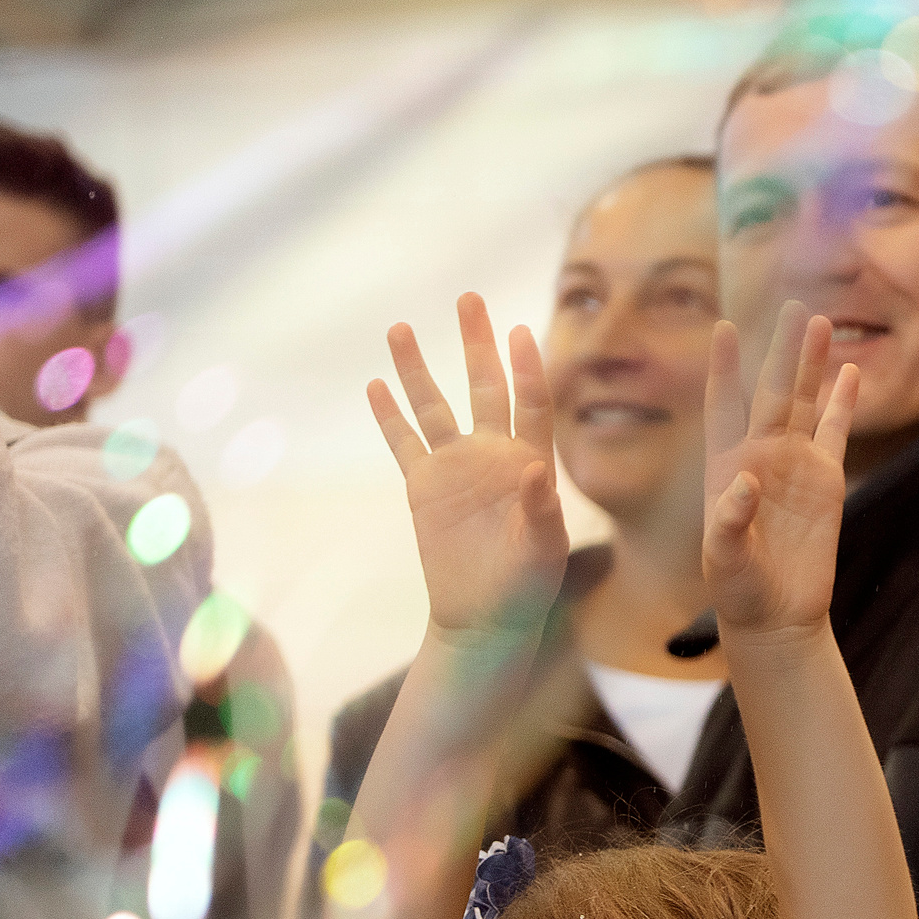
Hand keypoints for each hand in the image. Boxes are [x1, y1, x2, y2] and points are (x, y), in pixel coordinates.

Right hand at [367, 294, 569, 646]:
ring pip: (434, 407)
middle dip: (476, 344)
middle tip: (467, 299)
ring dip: (418, 370)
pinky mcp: (423, 488)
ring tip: (400, 328)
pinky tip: (376, 384)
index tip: (518, 332)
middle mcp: (492, 456)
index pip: (530, 404)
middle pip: (483, 388)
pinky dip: (389, 416)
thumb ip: (541, 511)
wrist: (486, 619)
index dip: (525, 369)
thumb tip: (537, 471)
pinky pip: (403, 443)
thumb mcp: (543, 553)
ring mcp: (455, 469)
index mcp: (529, 463)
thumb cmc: (526, 589)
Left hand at [701, 301, 858, 638]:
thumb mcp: (724, 559)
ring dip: (812, 364)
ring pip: (805, 403)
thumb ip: (730, 521)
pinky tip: (849, 372)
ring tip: (821, 322)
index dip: (724, 367)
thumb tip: (745, 481)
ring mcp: (795, 465)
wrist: (775, 616)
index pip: (723, 405)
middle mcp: (760, 455)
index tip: (724, 327)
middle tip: (794, 306)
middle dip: (782, 349)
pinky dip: (843, 403)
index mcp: (726, 465)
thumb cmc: (737, 589)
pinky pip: (836, 433)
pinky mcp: (826, 483)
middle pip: (773, 391)